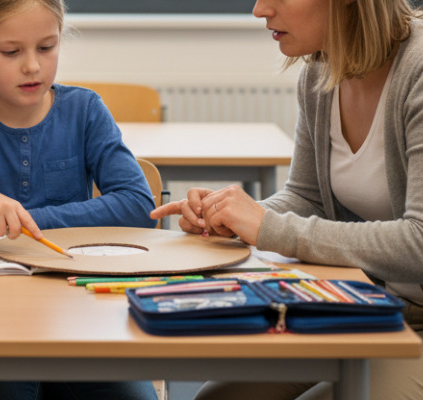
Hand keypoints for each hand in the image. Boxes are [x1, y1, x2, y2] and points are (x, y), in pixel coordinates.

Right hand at [0, 184, 40, 238]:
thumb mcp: (8, 206)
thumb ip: (16, 217)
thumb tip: (27, 232)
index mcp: (15, 205)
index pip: (27, 219)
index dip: (34, 229)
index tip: (39, 238)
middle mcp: (7, 206)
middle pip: (15, 229)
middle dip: (12, 235)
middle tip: (9, 234)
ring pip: (1, 232)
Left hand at [150, 185, 264, 244]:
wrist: (270, 230)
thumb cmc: (249, 229)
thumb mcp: (227, 221)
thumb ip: (209, 218)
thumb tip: (190, 221)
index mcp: (223, 193)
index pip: (192, 196)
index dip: (170, 207)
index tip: (152, 214)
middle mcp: (224, 192)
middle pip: (194, 208)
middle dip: (196, 221)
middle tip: (209, 230)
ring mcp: (225, 198)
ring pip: (202, 217)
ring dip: (214, 228)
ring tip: (232, 227)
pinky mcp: (226, 208)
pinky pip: (210, 223)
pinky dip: (220, 230)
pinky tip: (234, 228)